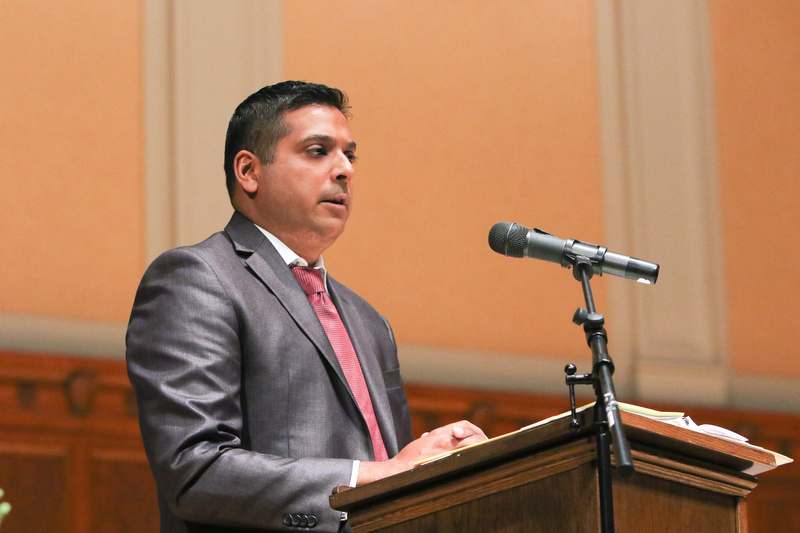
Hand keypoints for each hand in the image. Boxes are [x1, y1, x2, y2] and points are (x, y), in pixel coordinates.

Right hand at [357, 421, 486, 484]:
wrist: (400, 470)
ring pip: (471, 444)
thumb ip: (430, 438)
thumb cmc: (408, 458)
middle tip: (484, 444)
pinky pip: (466, 456)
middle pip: (471, 433)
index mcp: (439, 434)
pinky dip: (473, 456)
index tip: (475, 436)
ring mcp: (447, 451)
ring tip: (484, 453)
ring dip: (479, 447)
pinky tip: (476, 461)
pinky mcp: (448, 462)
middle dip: (480, 438)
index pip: (463, 425)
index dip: (472, 429)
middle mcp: (445, 440)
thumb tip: (429, 436)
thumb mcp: (421, 443)